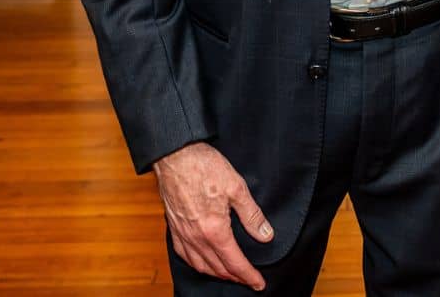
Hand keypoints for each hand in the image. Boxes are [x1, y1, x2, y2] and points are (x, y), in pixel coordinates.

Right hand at [153, 142, 272, 289]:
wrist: (175, 156)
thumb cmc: (204, 167)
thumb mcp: (237, 187)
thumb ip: (252, 215)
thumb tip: (266, 235)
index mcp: (215, 230)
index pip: (235, 263)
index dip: (249, 276)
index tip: (259, 283)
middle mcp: (197, 238)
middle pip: (218, 268)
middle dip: (235, 277)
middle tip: (249, 279)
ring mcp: (183, 234)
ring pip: (201, 266)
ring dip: (217, 274)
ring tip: (230, 275)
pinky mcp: (174, 228)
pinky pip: (185, 256)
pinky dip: (197, 265)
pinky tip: (203, 262)